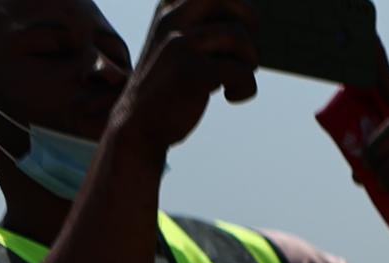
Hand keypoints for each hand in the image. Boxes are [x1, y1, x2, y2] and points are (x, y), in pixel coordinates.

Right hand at [108, 0, 258, 157]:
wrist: (138, 124)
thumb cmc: (169, 87)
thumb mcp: (180, 46)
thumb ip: (205, 27)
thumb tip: (250, 16)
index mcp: (168, 9)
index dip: (237, 8)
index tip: (236, 34)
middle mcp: (172, 19)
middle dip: (249, 21)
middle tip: (243, 49)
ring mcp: (180, 42)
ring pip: (238, 36)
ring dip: (249, 61)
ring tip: (235, 79)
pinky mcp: (192, 70)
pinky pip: (241, 72)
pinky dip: (246, 88)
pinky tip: (230, 96)